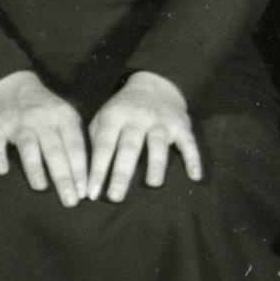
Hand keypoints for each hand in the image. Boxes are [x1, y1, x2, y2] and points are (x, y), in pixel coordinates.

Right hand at [0, 73, 94, 200]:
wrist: (11, 85)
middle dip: (64, 177)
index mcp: (63, 117)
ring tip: (41, 188)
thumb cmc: (44, 110)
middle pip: (55, 151)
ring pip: (29, 146)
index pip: (74, 147)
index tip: (85, 193)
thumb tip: (88, 175)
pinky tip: (2, 171)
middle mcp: (43, 119)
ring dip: (35, 168)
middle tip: (70, 201)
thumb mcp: (64, 115)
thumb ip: (74, 139)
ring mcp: (19, 122)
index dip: (80, 171)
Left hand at [85, 71, 204, 195]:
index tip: (91, 194)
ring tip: (153, 184)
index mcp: (115, 116)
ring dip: (156, 164)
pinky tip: (194, 177)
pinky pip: (189, 143)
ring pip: (158, 144)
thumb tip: (84, 174)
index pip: (104, 146)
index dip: (97, 170)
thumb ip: (95, 140)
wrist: (155, 83)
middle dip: (121, 173)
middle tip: (115, 197)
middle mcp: (138, 118)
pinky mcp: (181, 125)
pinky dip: (193, 159)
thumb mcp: (104, 117)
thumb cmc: (123, 110)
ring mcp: (161, 121)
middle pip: (129, 147)